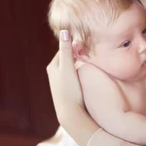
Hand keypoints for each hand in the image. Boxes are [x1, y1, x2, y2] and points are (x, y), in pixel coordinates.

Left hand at [46, 30, 98, 145]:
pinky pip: (75, 76)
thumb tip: (65, 31)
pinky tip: (89, 74)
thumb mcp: (68, 68)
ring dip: (80, 63)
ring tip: (92, 59)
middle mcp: (54, 74)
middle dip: (78, 53)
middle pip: (68, 58)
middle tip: (91, 49)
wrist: (70, 115)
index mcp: (52, 66)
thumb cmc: (69, 90)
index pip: (65, 48)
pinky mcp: (68, 90)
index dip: (75, 44)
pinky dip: (81, 72)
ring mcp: (61, 83)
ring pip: (72, 67)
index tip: (87, 41)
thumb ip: (66, 50)